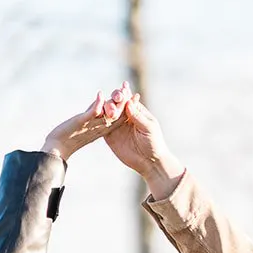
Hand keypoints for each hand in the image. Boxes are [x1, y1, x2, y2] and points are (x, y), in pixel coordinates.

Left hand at [41, 90, 129, 160]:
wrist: (58, 147)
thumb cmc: (69, 137)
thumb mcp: (86, 123)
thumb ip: (93, 114)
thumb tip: (98, 105)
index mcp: (102, 129)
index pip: (119, 119)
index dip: (128, 109)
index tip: (135, 98)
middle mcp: (100, 128)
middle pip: (117, 116)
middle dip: (126, 104)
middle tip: (133, 93)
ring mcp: (92, 125)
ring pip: (108, 115)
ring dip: (116, 104)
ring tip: (122, 91)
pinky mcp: (82, 122)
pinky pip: (92, 113)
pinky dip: (97, 104)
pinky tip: (101, 94)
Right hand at [102, 83, 184, 198]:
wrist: (149, 162)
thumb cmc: (154, 143)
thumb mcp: (148, 127)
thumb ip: (138, 116)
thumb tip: (128, 103)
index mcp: (135, 111)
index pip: (127, 98)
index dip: (124, 93)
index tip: (123, 90)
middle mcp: (124, 116)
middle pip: (115, 103)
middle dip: (114, 99)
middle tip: (116, 100)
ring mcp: (116, 125)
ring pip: (108, 112)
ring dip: (107, 108)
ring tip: (110, 111)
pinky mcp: (110, 135)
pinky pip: (102, 125)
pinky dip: (100, 120)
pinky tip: (99, 116)